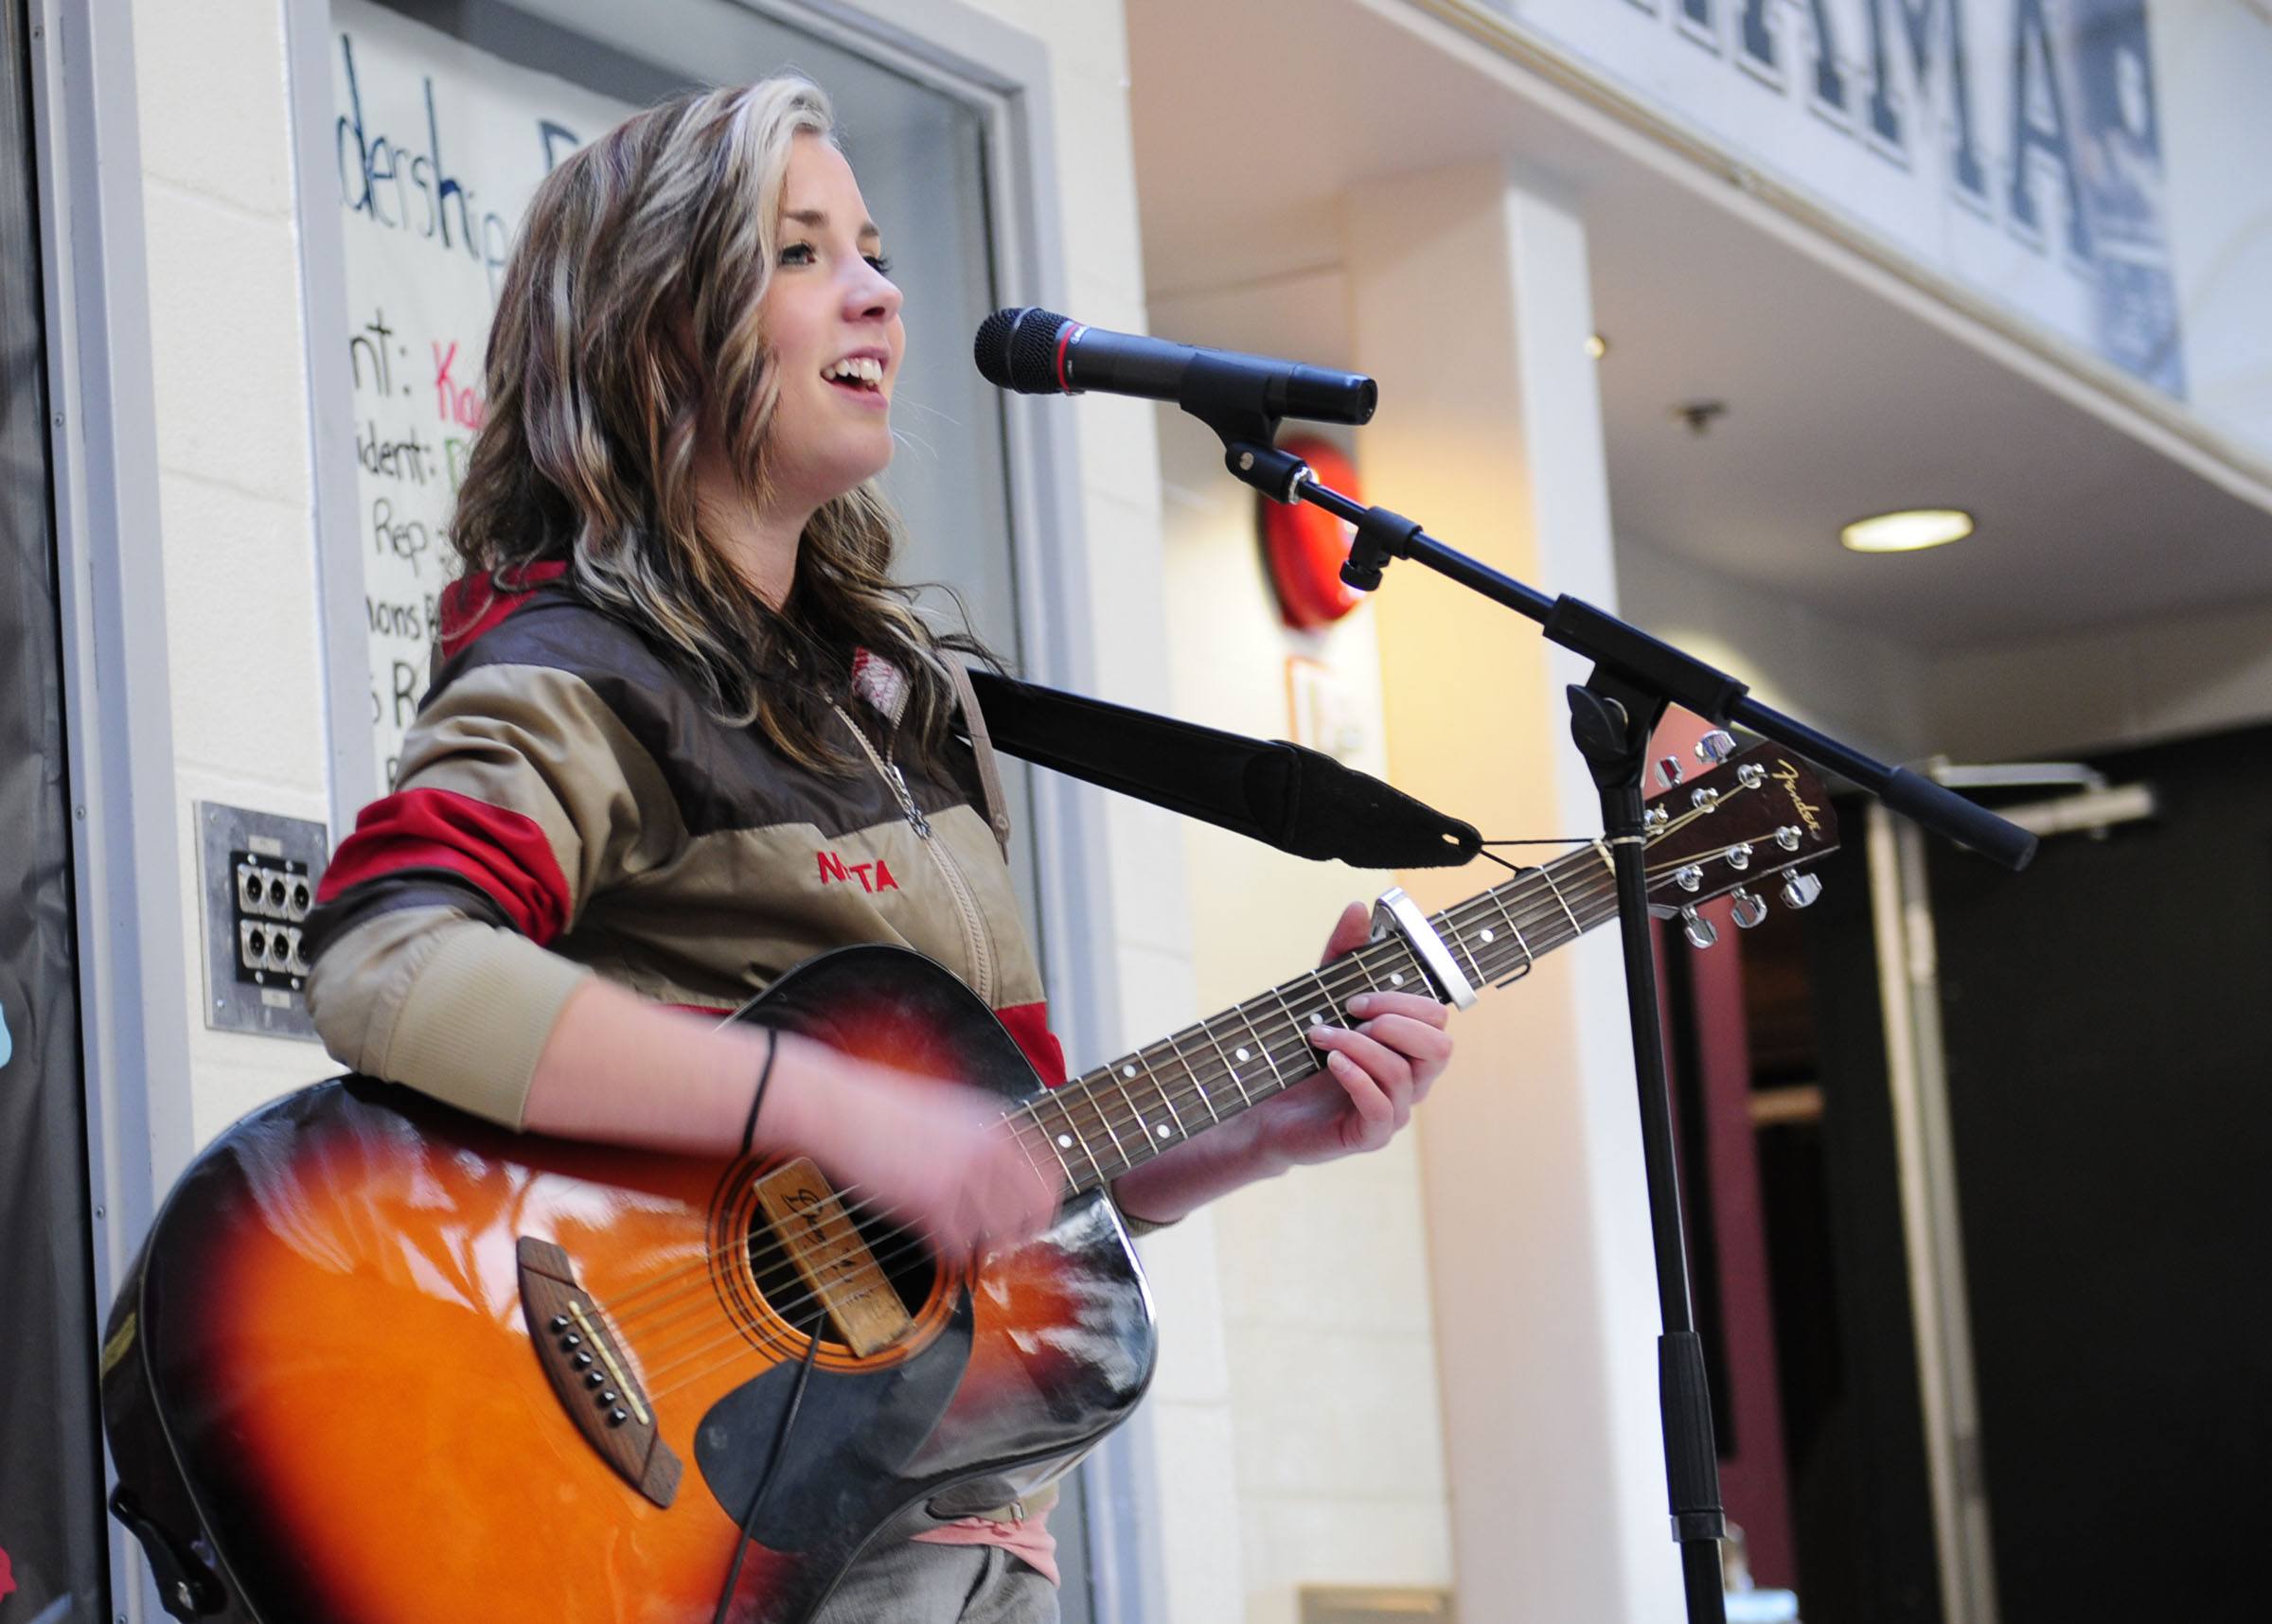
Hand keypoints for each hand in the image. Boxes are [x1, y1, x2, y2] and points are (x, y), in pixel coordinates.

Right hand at [790, 1043, 1060, 1260]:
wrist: (842, 1110)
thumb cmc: (887, 1110)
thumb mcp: (950, 1109)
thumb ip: (982, 1138)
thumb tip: (1007, 1174)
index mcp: (993, 1124)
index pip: (1046, 1174)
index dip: (1045, 1205)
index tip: (1036, 1221)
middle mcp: (984, 1150)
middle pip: (1030, 1211)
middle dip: (1022, 1234)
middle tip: (1005, 1244)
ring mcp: (959, 1177)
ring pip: (996, 1232)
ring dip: (984, 1244)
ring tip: (965, 1240)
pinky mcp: (928, 1202)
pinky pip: (956, 1245)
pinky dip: (952, 1252)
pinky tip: (940, 1243)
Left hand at [1243, 901, 1454, 1168]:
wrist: (1266, 1107)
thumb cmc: (1303, 1053)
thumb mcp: (1321, 995)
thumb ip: (1343, 954)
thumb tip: (1358, 907)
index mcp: (1409, 1047)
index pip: (1438, 1019)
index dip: (1403, 1002)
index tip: (1357, 997)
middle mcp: (1411, 1079)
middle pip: (1439, 1047)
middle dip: (1393, 1022)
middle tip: (1348, 1015)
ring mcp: (1393, 1110)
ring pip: (1403, 1074)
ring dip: (1359, 1046)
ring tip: (1321, 1037)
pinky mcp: (1369, 1135)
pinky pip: (1381, 1109)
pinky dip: (1357, 1078)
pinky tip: (1331, 1063)